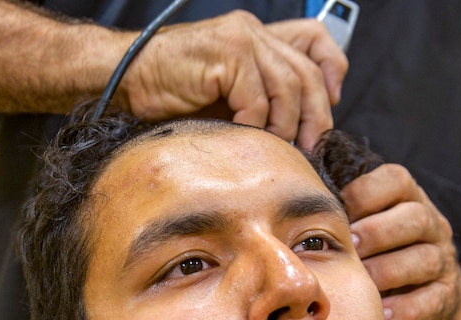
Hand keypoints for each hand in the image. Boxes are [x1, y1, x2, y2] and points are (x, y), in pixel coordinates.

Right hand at [121, 11, 347, 148]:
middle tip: (311, 148)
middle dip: (317, 116)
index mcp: (258, 36)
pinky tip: (241, 136)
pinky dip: (254, 124)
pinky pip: (257, 98)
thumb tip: (303, 130)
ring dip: (285, 126)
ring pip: (288, 88)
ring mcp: (241, 39)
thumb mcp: (229, 97)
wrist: (127, 81)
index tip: (334, 103)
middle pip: (308, 73)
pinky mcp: (227, 53)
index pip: (315, 39)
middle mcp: (254, 31)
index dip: (333, 68)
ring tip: (275, 147)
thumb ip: (262, 99)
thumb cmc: (173, 95)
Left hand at [341, 164, 460, 319]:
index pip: (396, 180)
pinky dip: (408, 307)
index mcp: (408, 199)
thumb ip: (342, 209)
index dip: (366, 194)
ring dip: (390, 271)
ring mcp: (443, 260)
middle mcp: (432, 224)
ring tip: (363, 282)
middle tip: (349, 247)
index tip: (337, 212)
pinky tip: (383, 313)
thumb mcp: (364, 225)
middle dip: (379, 232)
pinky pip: (433, 299)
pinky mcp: (447, 297)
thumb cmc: (378, 254)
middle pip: (415, 217)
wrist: (428, 298)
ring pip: (426, 259)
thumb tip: (292, 190)